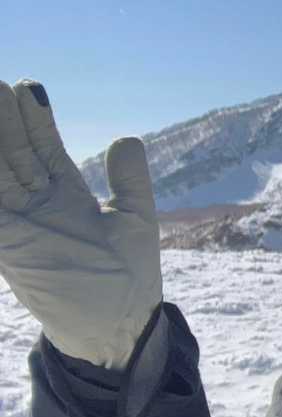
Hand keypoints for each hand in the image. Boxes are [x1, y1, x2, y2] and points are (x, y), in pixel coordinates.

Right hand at [0, 81, 160, 368]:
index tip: (26, 87)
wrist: (117, 329)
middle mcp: (36, 206)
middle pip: (13, 153)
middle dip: (3, 120)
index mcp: (66, 195)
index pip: (44, 147)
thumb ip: (130, 181)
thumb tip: (125, 139)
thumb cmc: (129, 279)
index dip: (35, 119)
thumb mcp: (135, 221)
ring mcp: (17, 225)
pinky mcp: (8, 248)